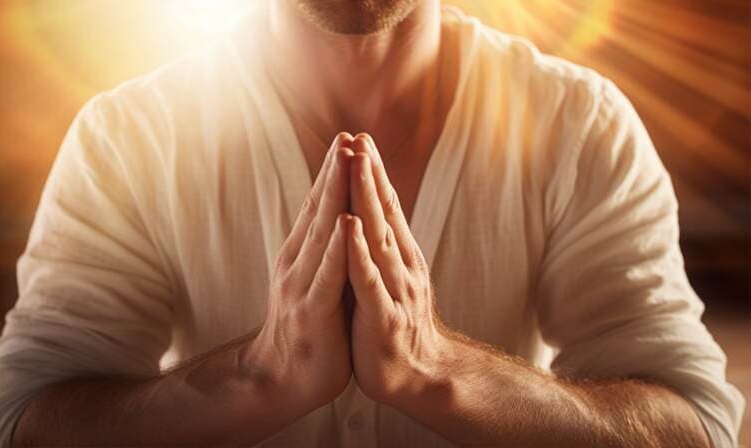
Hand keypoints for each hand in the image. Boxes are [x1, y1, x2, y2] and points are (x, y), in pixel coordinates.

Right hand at [242, 132, 355, 408]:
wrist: (281, 379)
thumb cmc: (308, 328)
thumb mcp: (314, 281)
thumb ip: (325, 252)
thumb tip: (343, 219)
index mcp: (302, 255)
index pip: (319, 207)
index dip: (333, 173)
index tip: (350, 139)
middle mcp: (298, 263)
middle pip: (319, 210)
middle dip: (335, 172)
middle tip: (348, 136)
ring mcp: (302, 285)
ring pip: (322, 232)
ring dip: (335, 195)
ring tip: (346, 162)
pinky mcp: (312, 311)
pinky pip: (328, 274)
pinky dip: (338, 247)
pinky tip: (346, 223)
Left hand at [346, 134, 452, 404]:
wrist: (416, 376)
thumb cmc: (394, 324)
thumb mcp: (390, 279)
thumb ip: (381, 247)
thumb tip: (367, 214)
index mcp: (399, 256)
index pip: (385, 207)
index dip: (372, 173)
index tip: (358, 139)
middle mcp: (401, 265)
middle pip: (383, 213)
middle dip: (369, 174)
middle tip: (358, 138)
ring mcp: (394, 289)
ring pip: (378, 236)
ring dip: (366, 199)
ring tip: (355, 165)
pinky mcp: (383, 316)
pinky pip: (369, 279)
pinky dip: (358, 251)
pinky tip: (350, 226)